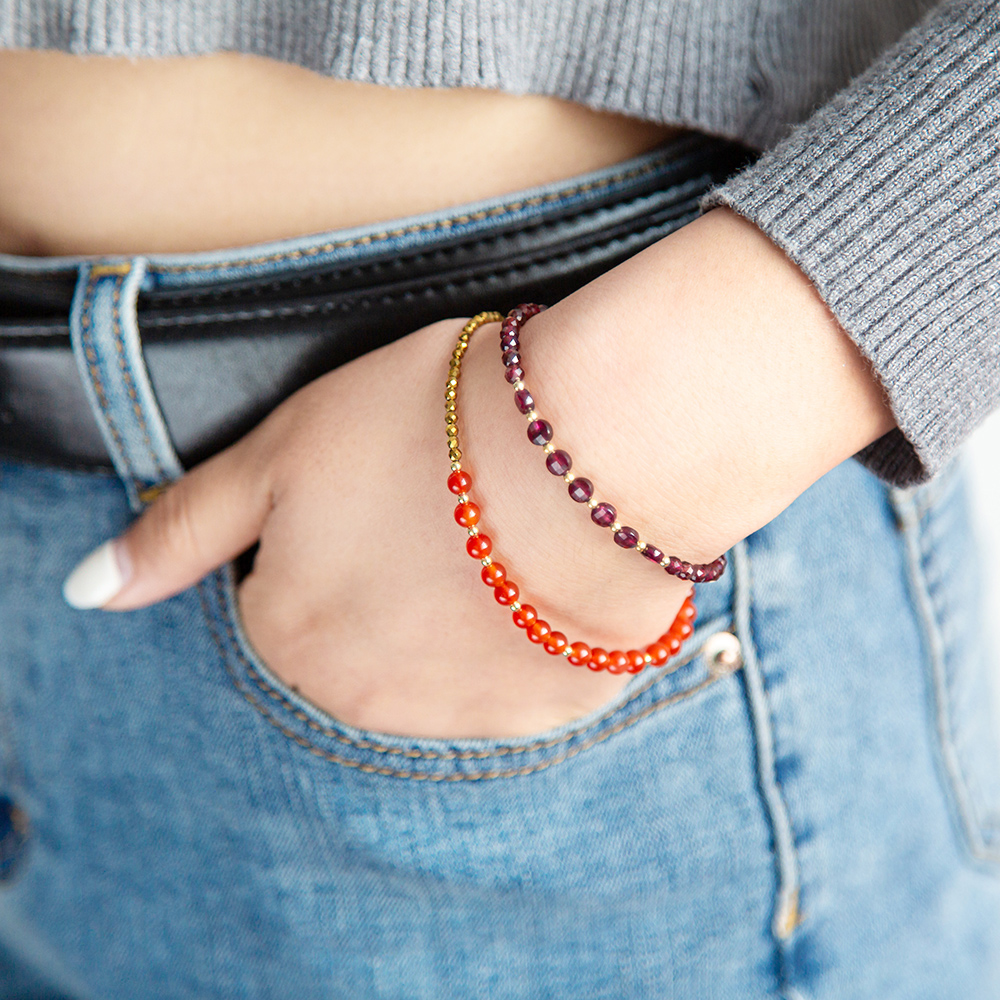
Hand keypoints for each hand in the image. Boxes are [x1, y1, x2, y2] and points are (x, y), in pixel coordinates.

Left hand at [62, 209, 894, 738]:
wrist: (591, 449)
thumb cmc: (428, 429)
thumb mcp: (278, 453)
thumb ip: (181, 530)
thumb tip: (90, 591)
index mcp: (288, 634)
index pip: (277, 600)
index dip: (321, 533)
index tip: (371, 488)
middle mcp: (362, 699)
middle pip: (354, 642)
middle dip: (382, 582)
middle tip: (438, 505)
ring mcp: (460, 716)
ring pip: (434, 664)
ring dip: (454, 612)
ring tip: (499, 532)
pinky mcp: (547, 711)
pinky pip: (514, 678)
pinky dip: (520, 634)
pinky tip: (545, 575)